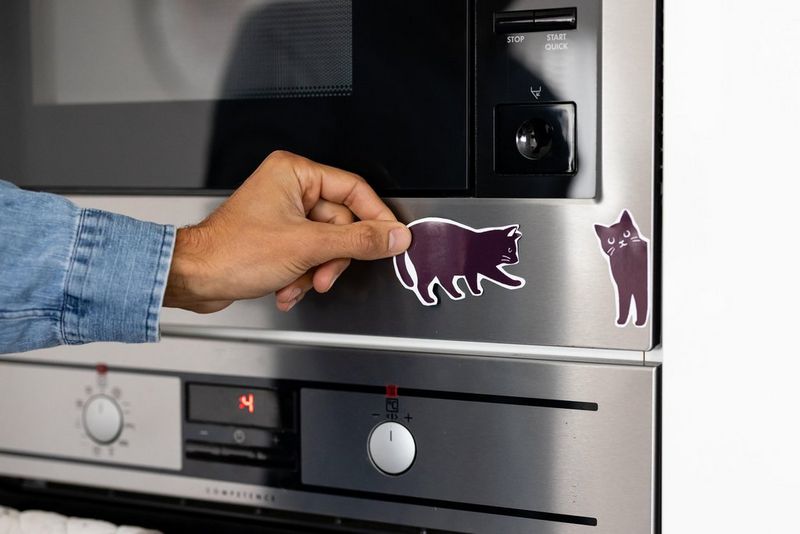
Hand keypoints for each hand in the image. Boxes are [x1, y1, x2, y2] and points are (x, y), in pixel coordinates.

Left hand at [164, 151, 411, 312]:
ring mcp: (284, 214)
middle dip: (332, 257)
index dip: (375, 218)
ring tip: (299, 282)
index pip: (354, 190)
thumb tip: (393, 236)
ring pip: (326, 244)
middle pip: (341, 223)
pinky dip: (302, 275)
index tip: (391, 240)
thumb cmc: (230, 252)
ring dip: (315, 270)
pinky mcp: (278, 237)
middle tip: (324, 272)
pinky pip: (309, 255)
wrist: (195, 278)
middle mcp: (289, 188)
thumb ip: (358, 241)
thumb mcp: (307, 246)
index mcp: (295, 173)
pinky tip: (287, 286)